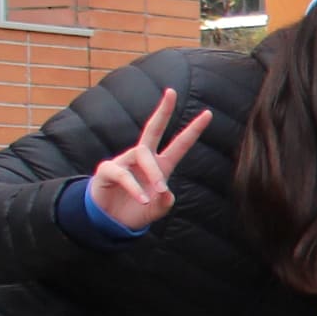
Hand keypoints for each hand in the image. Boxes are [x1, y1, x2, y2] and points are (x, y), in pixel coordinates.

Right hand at [84, 88, 212, 233]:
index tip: (208, 113)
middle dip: (163, 111)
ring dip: (153, 172)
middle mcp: (142, 159)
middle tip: (172, 92)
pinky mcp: (108, 170)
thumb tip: (165, 192)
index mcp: (161, 166)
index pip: (180, 144)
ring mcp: (124, 162)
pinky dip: (134, 188)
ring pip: (142, 154)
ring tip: (158, 190)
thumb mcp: (157, 210)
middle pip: (152, 129)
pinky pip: (123, 174)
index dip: (193, 130)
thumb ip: (165, 203)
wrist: (111, 223)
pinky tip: (142, 200)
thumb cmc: (137, 212)